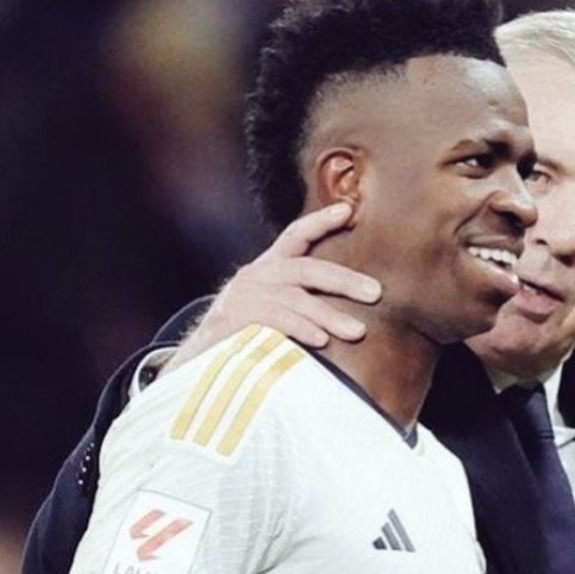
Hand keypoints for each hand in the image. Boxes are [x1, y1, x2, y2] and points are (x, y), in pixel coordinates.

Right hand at [163, 203, 380, 372]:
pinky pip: (275, 318)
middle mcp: (256, 275)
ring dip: (329, 315)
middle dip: (344, 280)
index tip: (349, 210)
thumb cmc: (248, 338)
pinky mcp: (233, 316)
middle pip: (306, 268)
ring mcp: (243, 294)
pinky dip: (300, 328)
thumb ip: (303, 304)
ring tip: (356, 330)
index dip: (321, 221)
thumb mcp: (275, 313)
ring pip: (295, 298)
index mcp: (268, 268)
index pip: (296, 235)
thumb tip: (355, 316)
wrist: (199, 363)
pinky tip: (321, 340)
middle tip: (375, 293)